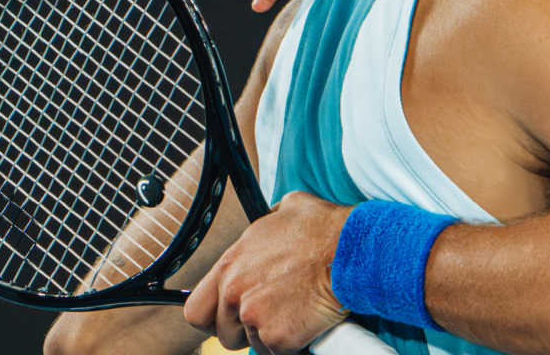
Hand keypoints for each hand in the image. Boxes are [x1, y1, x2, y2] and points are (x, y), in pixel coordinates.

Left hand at [185, 192, 350, 351]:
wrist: (352, 252)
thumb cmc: (325, 229)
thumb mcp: (287, 209)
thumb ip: (267, 224)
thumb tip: (270, 223)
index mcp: (232, 264)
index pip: (196, 309)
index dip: (213, 317)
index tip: (228, 318)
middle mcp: (235, 292)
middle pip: (223, 333)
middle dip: (244, 330)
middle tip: (269, 318)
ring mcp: (254, 316)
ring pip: (253, 342)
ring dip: (272, 334)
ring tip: (294, 313)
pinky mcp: (277, 336)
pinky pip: (277, 351)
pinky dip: (292, 344)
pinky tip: (306, 322)